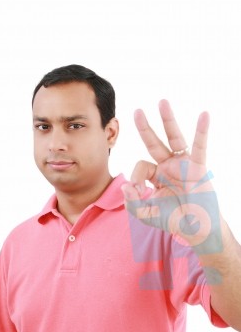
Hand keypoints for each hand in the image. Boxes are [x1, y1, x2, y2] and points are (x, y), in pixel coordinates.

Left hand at [121, 100, 221, 254]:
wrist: (196, 229)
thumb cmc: (174, 221)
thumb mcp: (146, 214)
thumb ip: (132, 203)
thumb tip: (126, 186)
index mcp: (156, 176)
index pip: (141, 166)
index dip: (136, 177)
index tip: (138, 192)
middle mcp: (169, 167)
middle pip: (154, 143)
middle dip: (145, 127)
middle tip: (137, 111)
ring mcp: (183, 165)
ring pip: (174, 138)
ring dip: (168, 120)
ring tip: (162, 102)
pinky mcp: (198, 167)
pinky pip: (200, 147)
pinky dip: (202, 131)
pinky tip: (205, 115)